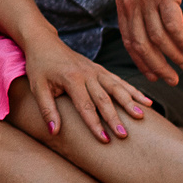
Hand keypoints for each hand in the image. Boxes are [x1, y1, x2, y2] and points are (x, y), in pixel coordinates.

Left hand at [17, 36, 149, 144]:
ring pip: (117, 87)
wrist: (44, 41)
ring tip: (141, 116)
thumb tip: (54, 132)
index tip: (105, 140)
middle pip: (104, 98)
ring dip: (130, 102)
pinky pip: (119, 81)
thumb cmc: (39, 66)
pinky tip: (146, 101)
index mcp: (71, 79)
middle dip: (115, 117)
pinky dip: (133, 91)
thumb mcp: (37, 87)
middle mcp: (87, 74)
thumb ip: (47, 110)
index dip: (95, 124)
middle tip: (124, 135)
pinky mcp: (100, 69)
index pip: (85, 106)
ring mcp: (96, 70)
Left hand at [112, 0, 182, 85]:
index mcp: (123, 2)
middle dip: (157, 67)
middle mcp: (131, 3)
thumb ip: (140, 1)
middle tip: (172, 80)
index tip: (154, 75)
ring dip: (174, 56)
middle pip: (142, 45)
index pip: (129, 41)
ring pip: (158, 39)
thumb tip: (148, 21)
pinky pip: (173, 26)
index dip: (142, 61)